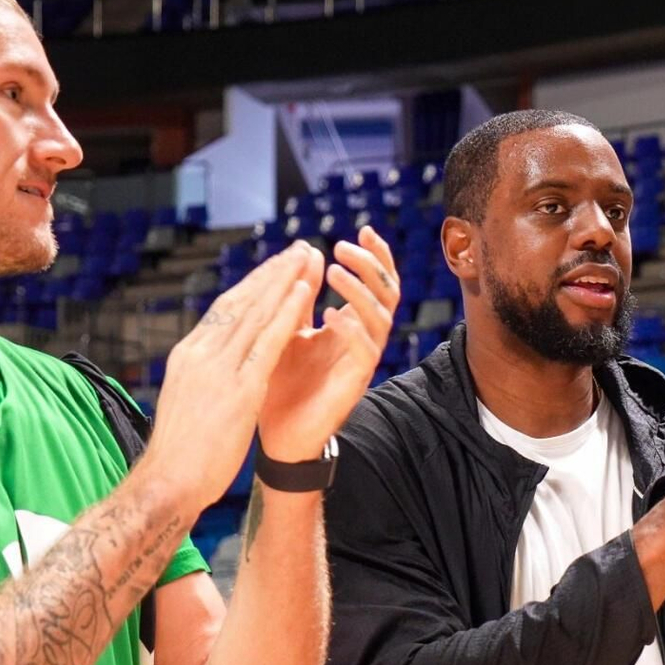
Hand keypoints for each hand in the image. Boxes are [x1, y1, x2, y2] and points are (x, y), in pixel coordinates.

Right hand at [140, 244, 321, 513]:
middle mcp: (201, 353)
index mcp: (189, 354)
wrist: (168, 482)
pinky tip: (304, 292)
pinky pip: (268, 342)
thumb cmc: (180, 452)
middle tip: (298, 248)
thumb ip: (204, 375)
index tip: (275, 267)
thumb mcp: (189, 400)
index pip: (225, 309)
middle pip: (242, 301)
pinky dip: (286, 313)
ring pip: (256, 312)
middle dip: (272, 273)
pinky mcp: (238, 389)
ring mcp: (218, 368)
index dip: (254, 285)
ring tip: (306, 256)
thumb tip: (215, 362)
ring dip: (284, 281)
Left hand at [257, 226, 400, 461]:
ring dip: (360, 292)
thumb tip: (307, 251)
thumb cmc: (281, 381)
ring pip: (380, 318)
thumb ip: (298, 295)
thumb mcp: (286, 328)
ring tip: (334, 273)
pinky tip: (332, 315)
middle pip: (387, 293)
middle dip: (371, 266)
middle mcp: (363, 339)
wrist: (277, 434)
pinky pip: (366, 351)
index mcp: (350, 324)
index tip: (362, 230)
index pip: (378, 282)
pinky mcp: (355, 383)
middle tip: (343, 247)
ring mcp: (362, 361)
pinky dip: (352, 330)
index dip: (376, 256)